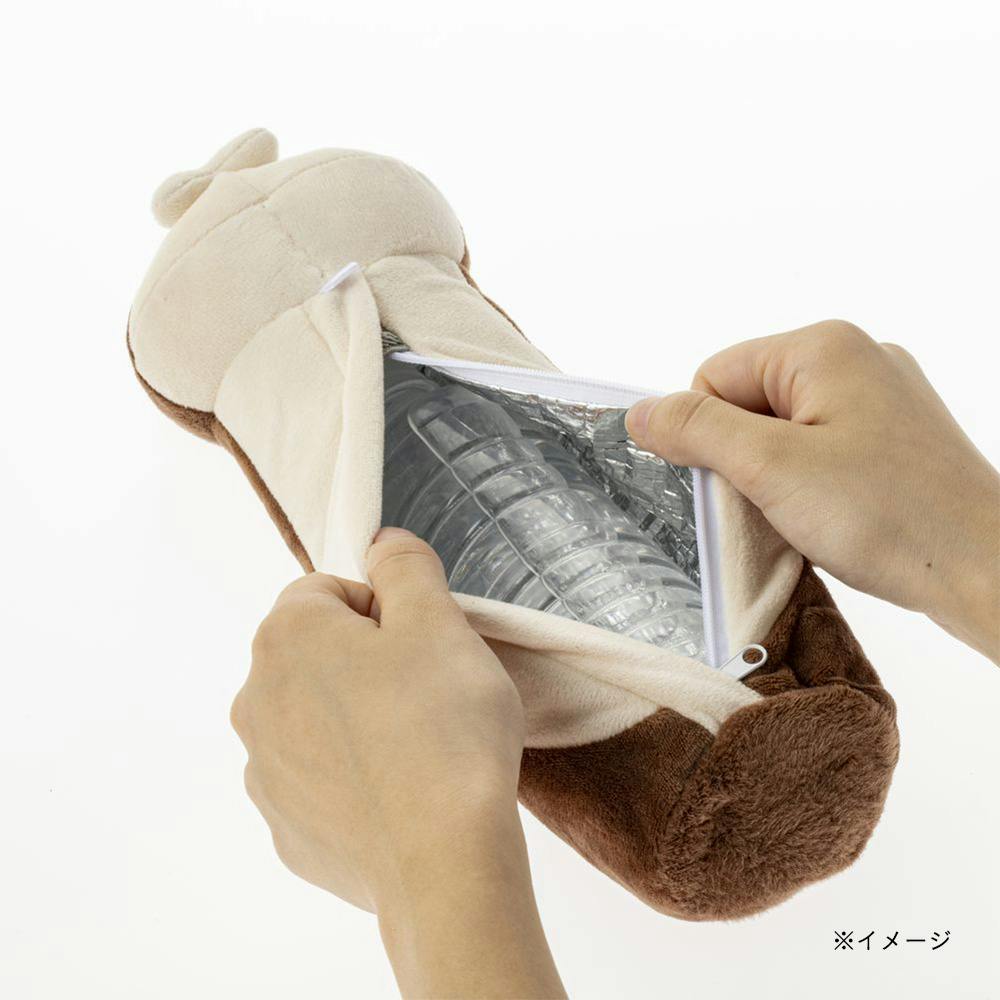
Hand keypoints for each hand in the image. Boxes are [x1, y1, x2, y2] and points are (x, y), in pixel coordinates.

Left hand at [231, 527, 564, 997]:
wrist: (445, 862)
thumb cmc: (444, 727)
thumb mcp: (438, 619)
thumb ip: (404, 564)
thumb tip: (379, 542)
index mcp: (286, 637)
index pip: (327, 592)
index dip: (384, 608)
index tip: (422, 643)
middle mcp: (255, 700)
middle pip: (316, 656)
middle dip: (366, 662)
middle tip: (427, 691)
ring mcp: (264, 771)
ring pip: (315, 719)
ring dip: (356, 719)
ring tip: (417, 746)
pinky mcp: (285, 829)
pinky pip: (319, 782)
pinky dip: (352, 780)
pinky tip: (400, 794)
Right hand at [626, 321, 998, 662]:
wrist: (987, 568)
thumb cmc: (893, 515)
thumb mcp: (771, 468)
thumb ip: (696, 431)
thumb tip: (639, 413)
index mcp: (822, 347)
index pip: (714, 376)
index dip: (708, 435)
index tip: (735, 483)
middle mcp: (855, 358)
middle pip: (748, 402)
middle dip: (744, 459)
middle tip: (774, 505)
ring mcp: (880, 397)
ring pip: (782, 431)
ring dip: (775, 477)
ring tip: (810, 515)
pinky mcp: (894, 436)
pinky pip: (820, 449)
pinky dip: (809, 485)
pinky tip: (831, 517)